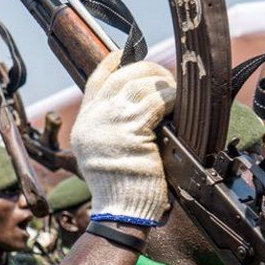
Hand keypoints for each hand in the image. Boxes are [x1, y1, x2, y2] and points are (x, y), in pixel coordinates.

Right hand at [71, 51, 175, 225]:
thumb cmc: (121, 190)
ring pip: (141, 84)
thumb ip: (113, 128)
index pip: (97, 79)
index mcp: (86, 123)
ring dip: (163, 84)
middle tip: (165, 78)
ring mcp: (111, 122)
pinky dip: (171, 98)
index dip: (112, 62)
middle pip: (122, 75)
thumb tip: (137, 106)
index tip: (125, 52)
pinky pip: (156, 101)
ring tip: (174, 92)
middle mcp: (95, 118)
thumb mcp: (104, 154)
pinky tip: (178, 104)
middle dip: (147, 70)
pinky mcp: (132, 129)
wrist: (119, 212)